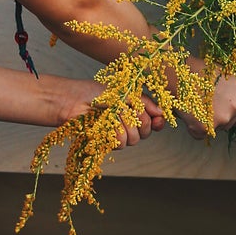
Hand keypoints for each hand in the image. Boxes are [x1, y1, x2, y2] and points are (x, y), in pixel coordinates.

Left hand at [51, 77, 165, 145]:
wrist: (73, 101)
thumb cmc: (95, 92)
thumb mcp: (124, 92)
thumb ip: (144, 102)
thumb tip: (162, 112)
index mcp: (133, 110)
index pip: (154, 121)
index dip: (158, 122)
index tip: (158, 119)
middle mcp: (127, 123)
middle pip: (146, 132)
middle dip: (140, 121)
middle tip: (127, 110)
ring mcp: (117, 134)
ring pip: (134, 139)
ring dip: (125, 125)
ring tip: (113, 115)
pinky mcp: (106, 142)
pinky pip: (121, 143)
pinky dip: (115, 132)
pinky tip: (106, 124)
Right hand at [180, 66, 235, 138]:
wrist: (178, 73)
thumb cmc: (196, 71)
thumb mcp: (222, 75)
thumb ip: (230, 91)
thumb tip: (228, 102)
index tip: (228, 116)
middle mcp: (235, 106)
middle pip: (229, 123)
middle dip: (218, 118)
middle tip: (203, 105)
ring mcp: (221, 118)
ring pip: (215, 129)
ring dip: (206, 123)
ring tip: (194, 106)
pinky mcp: (205, 128)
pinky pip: (199, 135)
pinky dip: (192, 128)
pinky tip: (188, 112)